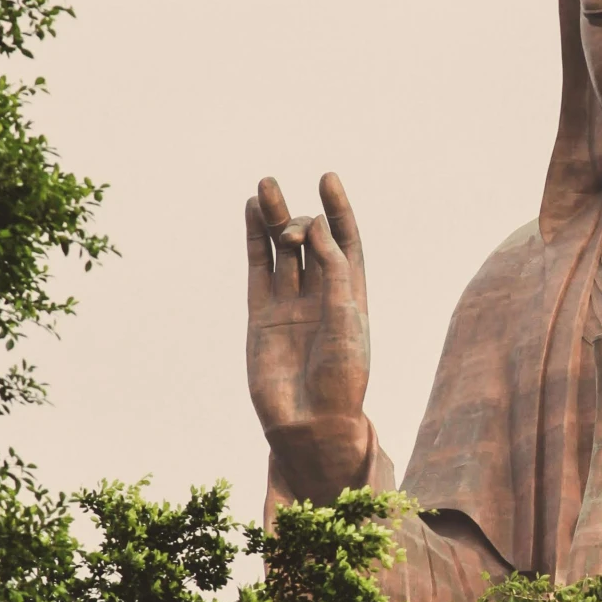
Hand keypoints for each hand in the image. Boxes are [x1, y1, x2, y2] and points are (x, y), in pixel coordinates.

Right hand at [245, 173, 373, 501]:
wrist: (312, 423)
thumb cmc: (341, 377)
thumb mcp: (346, 319)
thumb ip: (334, 271)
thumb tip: (315, 226)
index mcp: (351, 296)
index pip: (345, 242)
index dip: (337, 210)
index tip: (328, 179)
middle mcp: (321, 296)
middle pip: (310, 243)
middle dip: (298, 216)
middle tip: (282, 197)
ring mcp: (289, 304)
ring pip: (280, 252)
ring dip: (273, 219)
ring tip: (264, 186)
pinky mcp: (261, 315)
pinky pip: (258, 271)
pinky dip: (253, 242)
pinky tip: (249, 213)